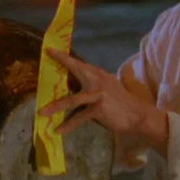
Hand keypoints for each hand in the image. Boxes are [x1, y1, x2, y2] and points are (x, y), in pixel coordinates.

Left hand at [39, 48, 168, 153]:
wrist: (138, 114)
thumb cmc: (120, 103)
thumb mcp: (107, 88)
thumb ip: (91, 85)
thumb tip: (72, 85)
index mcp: (99, 75)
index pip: (80, 64)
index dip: (65, 57)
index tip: (51, 49)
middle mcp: (98, 80)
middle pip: (76, 70)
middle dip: (62, 62)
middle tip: (46, 55)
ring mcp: (98, 94)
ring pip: (72, 100)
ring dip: (55, 106)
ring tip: (42, 112)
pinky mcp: (99, 108)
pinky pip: (80, 117)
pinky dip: (69, 125)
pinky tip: (60, 130)